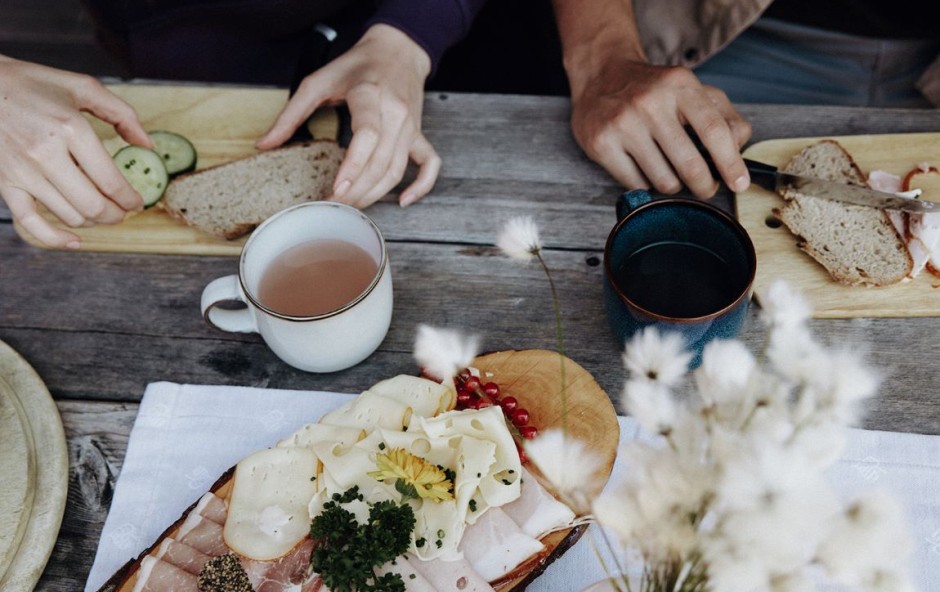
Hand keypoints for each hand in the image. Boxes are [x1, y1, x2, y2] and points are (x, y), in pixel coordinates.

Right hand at [0, 56, 151, 247]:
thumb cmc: (33, 84)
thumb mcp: (83, 87)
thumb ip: (122, 115)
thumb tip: (148, 145)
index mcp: (70, 128)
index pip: (111, 181)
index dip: (131, 199)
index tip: (137, 202)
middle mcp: (46, 153)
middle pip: (94, 206)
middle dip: (117, 215)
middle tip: (124, 211)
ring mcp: (23, 171)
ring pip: (70, 216)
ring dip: (94, 222)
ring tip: (103, 213)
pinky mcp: (5, 183)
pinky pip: (30, 223)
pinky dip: (55, 239)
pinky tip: (74, 240)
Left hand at [257, 24, 440, 207]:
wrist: (398, 50)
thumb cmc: (358, 65)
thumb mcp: (318, 80)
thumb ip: (291, 114)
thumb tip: (265, 144)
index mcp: (370, 95)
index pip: (367, 136)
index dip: (353, 167)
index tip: (337, 189)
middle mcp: (395, 113)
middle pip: (381, 162)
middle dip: (357, 190)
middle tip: (334, 204)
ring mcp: (410, 126)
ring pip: (398, 169)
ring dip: (376, 193)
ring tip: (353, 205)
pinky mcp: (418, 133)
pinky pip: (429, 164)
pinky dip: (421, 186)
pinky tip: (402, 201)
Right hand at [568, 60, 751, 197]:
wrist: (601, 75)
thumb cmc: (653, 89)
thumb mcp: (692, 90)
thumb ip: (724, 115)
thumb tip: (738, 146)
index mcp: (679, 86)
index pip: (713, 130)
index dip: (730, 162)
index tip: (739, 183)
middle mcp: (650, 103)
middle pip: (689, 164)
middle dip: (704, 185)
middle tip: (705, 188)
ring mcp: (623, 124)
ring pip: (663, 181)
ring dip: (673, 184)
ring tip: (669, 171)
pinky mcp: (602, 143)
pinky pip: (636, 183)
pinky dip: (645, 183)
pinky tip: (643, 167)